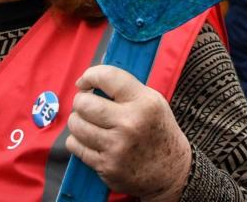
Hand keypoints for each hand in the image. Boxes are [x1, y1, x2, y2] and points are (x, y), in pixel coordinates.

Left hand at [67, 65, 191, 201]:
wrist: (171, 172)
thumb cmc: (158, 131)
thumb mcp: (153, 102)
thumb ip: (126, 88)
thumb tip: (92, 78)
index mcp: (144, 103)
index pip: (108, 77)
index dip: (90, 75)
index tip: (85, 82)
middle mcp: (130, 124)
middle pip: (85, 103)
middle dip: (81, 101)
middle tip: (86, 104)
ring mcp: (117, 147)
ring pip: (76, 124)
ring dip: (77, 120)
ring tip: (88, 122)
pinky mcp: (106, 166)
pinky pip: (75, 146)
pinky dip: (77, 140)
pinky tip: (89, 139)